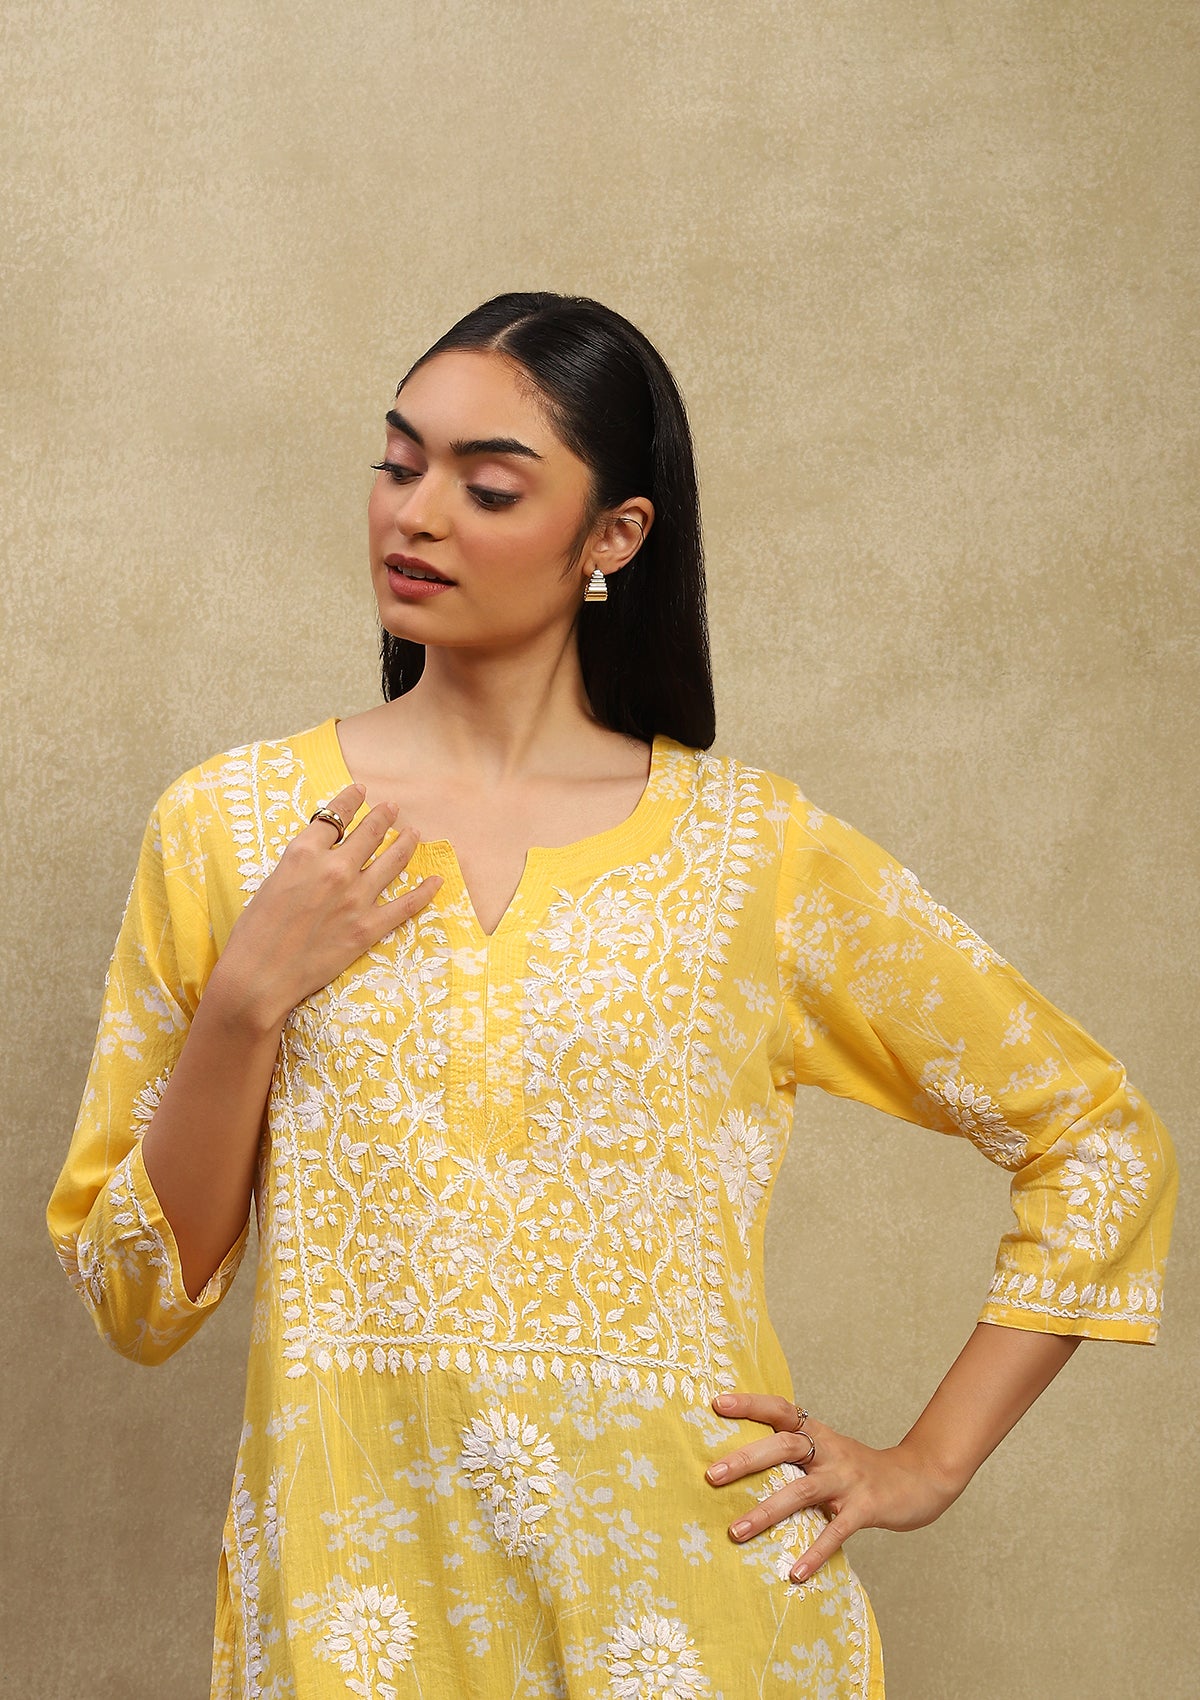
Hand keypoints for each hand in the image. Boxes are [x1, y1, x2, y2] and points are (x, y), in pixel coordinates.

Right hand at [216, 782, 443, 1029]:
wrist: (260, 975)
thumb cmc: (254, 931)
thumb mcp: (271, 880)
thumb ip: (300, 863)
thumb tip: (320, 854)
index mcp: (304, 854)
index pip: (333, 816)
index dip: (350, 800)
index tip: (362, 791)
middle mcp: (335, 869)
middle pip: (369, 832)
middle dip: (384, 816)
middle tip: (393, 808)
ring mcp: (355, 898)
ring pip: (393, 860)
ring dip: (406, 842)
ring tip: (414, 833)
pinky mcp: (368, 927)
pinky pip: (406, 905)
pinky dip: (425, 891)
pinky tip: (437, 880)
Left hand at [706, 1390, 963, 1582]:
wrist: (919, 1478)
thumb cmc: (859, 1468)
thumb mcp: (828, 1451)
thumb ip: (795, 1453)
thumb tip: (742, 1463)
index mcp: (818, 1433)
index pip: (781, 1410)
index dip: (750, 1404)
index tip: (717, 1403)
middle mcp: (830, 1451)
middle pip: (785, 1445)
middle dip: (747, 1459)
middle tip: (712, 1475)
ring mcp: (847, 1479)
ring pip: (802, 1491)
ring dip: (767, 1511)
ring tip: (736, 1532)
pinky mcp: (865, 1508)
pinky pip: (835, 1532)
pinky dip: (814, 1552)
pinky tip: (794, 1573)